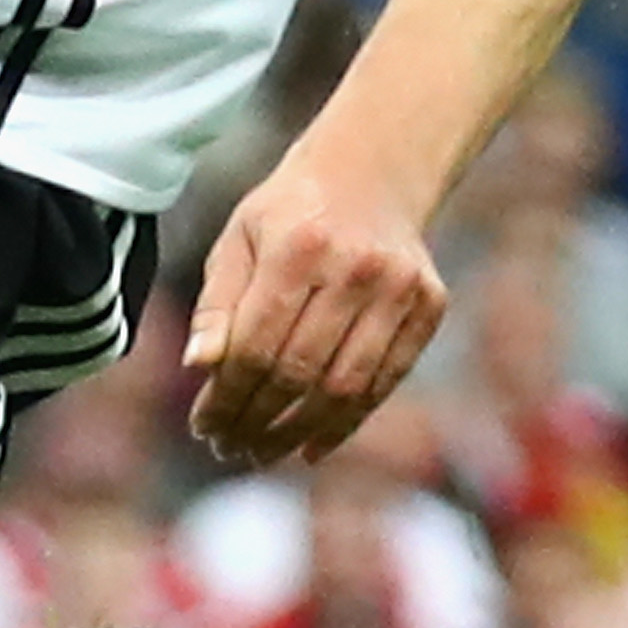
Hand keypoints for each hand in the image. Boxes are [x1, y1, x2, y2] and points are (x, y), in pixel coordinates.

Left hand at [185, 131, 447, 467]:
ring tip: (262, 453)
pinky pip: (385, 382)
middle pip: (301, 372)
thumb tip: (196, 367)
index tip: (203, 426)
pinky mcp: (430, 308)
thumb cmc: (288, 213)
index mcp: (298, 247)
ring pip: (346, 387)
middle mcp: (356, 269)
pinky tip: (312, 444)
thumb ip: (217, 305)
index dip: (227, 395)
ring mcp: (400, 290)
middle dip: (258, 420)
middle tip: (228, 449)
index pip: (256, 344)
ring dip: (299, 432)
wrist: (371, 174)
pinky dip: (347, 421)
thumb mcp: (238, 241)